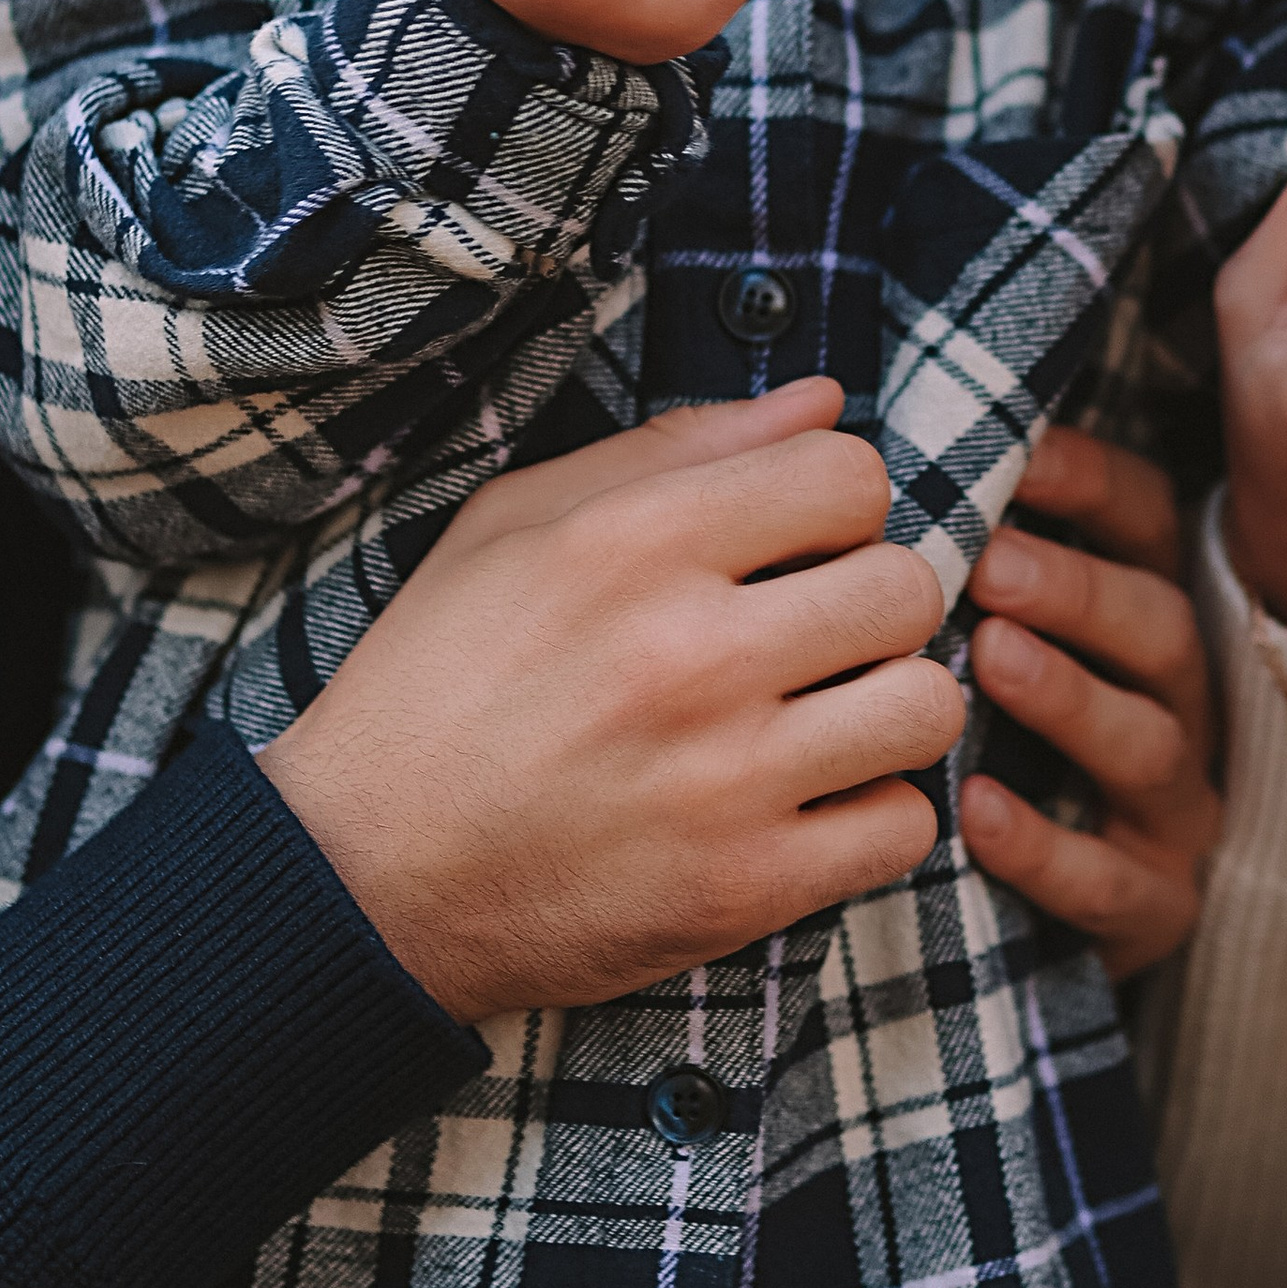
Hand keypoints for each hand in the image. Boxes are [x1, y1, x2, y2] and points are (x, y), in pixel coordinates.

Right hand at [261, 381, 958, 1023]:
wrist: (360, 877)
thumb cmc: (438, 683)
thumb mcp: (516, 524)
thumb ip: (677, 447)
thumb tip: (821, 399)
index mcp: (633, 543)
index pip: (849, 474)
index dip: (833, 502)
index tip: (794, 542)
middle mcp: (690, 652)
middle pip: (906, 586)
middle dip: (870, 599)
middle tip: (812, 633)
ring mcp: (725, 779)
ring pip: (926, 704)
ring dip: (886, 706)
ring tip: (823, 716)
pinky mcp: (744, 888)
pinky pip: (903, 826)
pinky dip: (869, 815)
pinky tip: (805, 801)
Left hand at [958, 426, 1219, 979]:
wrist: (1028, 912)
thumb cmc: (981, 724)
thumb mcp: (979, 620)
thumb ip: (938, 539)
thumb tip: (834, 421)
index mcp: (1140, 610)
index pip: (1147, 522)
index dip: (1093, 483)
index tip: (1018, 460)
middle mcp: (1176, 699)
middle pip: (1159, 627)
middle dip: (1078, 590)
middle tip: (992, 564)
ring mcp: (1171, 806)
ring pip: (1148, 743)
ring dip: (1071, 698)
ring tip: (990, 658)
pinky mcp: (1154, 907)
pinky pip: (1114, 882)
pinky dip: (1048, 848)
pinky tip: (976, 810)